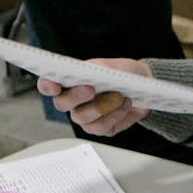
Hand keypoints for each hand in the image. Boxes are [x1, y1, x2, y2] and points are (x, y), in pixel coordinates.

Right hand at [37, 58, 152, 136]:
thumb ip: (98, 68)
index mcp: (70, 83)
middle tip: (90, 89)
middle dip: (75, 96)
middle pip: (61, 104)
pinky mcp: (102, 128)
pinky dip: (116, 115)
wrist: (145, 85)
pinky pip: (102, 127)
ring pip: (82, 118)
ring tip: (119, 96)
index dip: (47, 86)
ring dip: (102, 106)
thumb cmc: (124, 73)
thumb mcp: (112, 65)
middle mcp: (73, 101)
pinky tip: (126, 104)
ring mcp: (86, 116)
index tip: (54, 85)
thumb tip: (88, 73)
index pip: (48, 85)